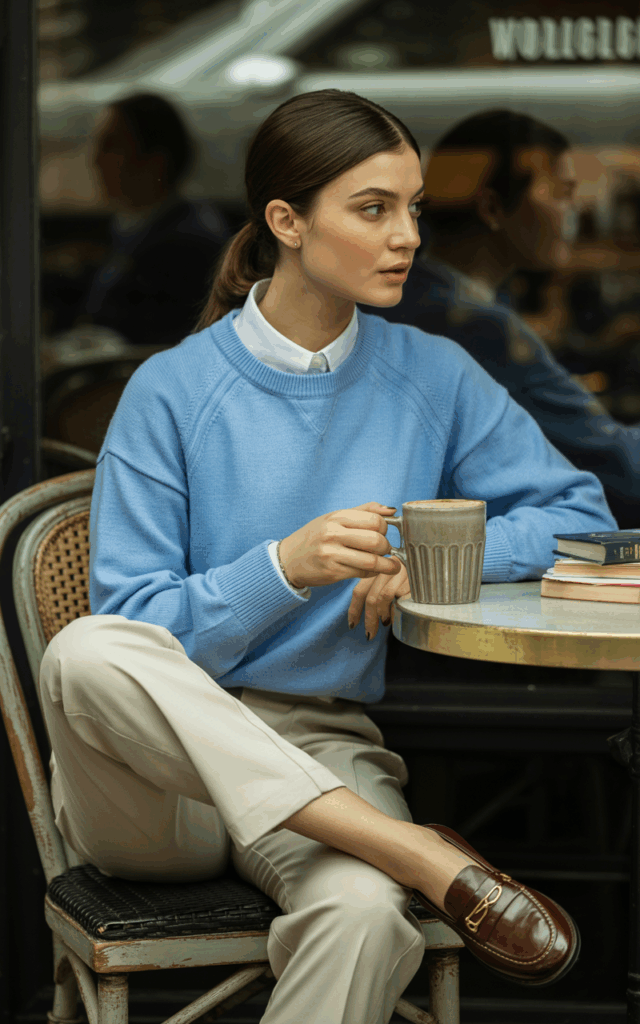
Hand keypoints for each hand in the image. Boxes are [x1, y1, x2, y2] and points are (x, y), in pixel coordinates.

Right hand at [278, 502, 399, 589]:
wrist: (288, 559)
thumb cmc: (314, 537)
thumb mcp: (334, 517)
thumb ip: (363, 511)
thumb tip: (391, 510)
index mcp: (336, 517)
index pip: (375, 520)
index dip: (385, 528)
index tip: (384, 533)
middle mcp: (333, 534)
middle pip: (376, 540)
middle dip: (387, 547)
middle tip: (386, 550)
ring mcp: (332, 554)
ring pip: (372, 560)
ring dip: (386, 565)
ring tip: (391, 565)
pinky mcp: (332, 572)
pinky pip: (362, 573)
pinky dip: (373, 573)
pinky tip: (373, 570)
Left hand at [348, 559, 410, 639]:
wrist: (429, 563)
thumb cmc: (407, 576)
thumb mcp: (388, 581)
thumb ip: (376, 592)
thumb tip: (369, 615)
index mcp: (375, 569)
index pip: (359, 591)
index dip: (354, 610)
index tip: (352, 624)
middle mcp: (385, 569)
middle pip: (370, 597)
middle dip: (369, 619)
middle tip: (370, 633)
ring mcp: (399, 572)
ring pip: (384, 596)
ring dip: (383, 614)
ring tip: (386, 622)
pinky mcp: (413, 578)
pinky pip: (401, 597)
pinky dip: (397, 610)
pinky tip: (398, 613)